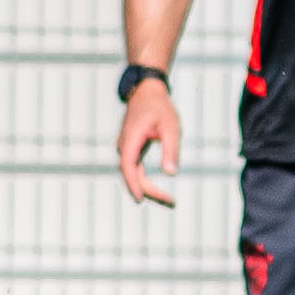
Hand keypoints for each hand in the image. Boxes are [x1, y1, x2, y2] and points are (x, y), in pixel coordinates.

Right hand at [118, 80, 180, 206]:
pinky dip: (144, 181)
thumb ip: (171, 150)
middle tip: (171, 202)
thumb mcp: (171, 128)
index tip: (141, 199)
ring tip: (167, 201)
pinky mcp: (130, 149)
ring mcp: (125, 147)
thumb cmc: (160, 108)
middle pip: (131, 174)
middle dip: (149, 191)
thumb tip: (171, 173)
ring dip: (146, 188)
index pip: (128, 167)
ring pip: (132, 174)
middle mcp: (124, 145)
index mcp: (131, 139)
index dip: (133, 184)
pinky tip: (156, 190)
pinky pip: (134, 169)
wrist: (147, 92)